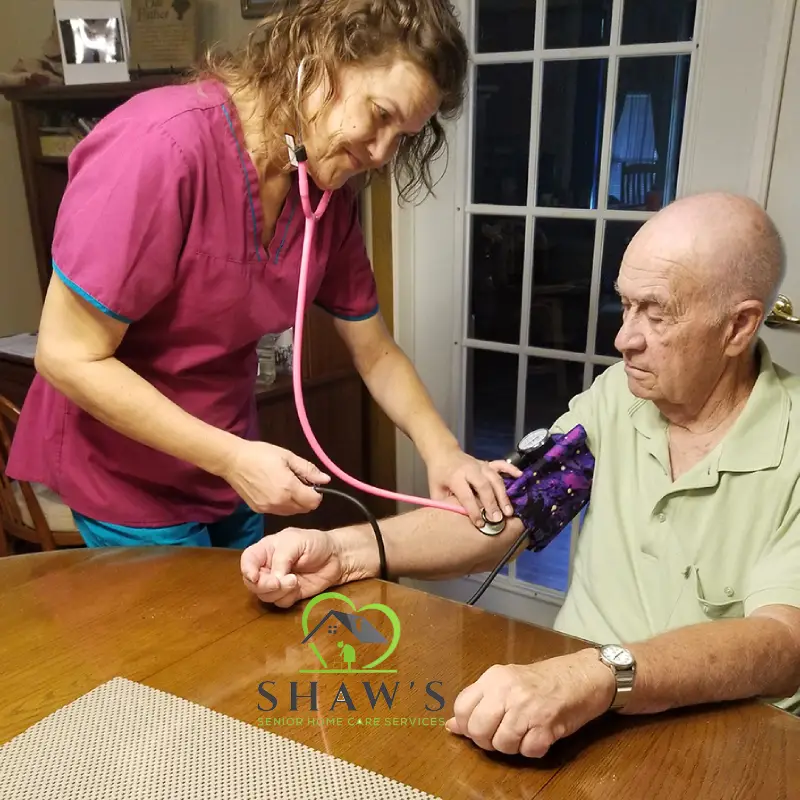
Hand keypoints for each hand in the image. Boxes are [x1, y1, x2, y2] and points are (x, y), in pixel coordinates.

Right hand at [222, 440, 330, 514]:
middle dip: (306, 498)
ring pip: (292, 512)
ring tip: (285, 485)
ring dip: (295, 502)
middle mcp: (280, 503)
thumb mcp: (288, 457)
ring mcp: (268, 508)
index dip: (316, 493)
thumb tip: (326, 480)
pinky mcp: (259, 510)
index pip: (314, 502)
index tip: (310, 483)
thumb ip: (308, 470)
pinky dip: (282, 504)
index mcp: (289, 488)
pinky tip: (274, 490)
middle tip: (298, 482)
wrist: (233, 461)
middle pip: (304, 509)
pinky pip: (278, 511)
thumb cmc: (261, 454)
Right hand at [241, 527, 345, 607]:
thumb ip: (282, 558)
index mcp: (266, 550)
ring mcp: (277, 583)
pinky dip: (287, 598)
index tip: (255, 577)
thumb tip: (274, 579)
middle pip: (252, 583)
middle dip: (265, 585)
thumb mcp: (296, 541)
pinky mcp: (289, 595)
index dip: (247, 570)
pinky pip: (280, 602)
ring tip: (294, 581)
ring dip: (278, 592)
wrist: (336, 557)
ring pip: (264, 596)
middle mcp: (267, 567)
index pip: (247, 560)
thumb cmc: (315, 543)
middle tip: (280, 582)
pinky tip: (298, 587)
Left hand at [427, 447, 521, 527]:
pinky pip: (501, 464)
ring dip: (503, 494)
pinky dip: (511, 469)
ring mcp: (480, 465)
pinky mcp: (487, 463)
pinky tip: (520, 476)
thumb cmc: (439, 475)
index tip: (480, 524)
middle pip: (484, 486)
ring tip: (509, 511)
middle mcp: (470, 470)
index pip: (466, 495)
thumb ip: (444, 504)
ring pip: (495, 478)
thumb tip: (454, 521)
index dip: (473, 510)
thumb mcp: (436, 490)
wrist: (442, 453)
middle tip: (498, 519)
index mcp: (455, 477)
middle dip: (492, 503)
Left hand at [445, 649, 614, 757]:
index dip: (467, 726)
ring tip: (524, 732)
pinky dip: (533, 750)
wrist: (582, 676)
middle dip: (487, 741)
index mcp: (494, 677)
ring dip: (512, 747)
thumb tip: (451, 726)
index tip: (480, 728)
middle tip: (502, 734)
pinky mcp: (547, 725)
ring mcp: (527, 708)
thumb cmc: (543, 680)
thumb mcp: (506, 683)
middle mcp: (507, 690)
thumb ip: (480, 702)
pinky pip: (528, 751)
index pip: (462, 708)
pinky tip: (540, 735)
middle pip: (478, 730)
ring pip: (502, 745)